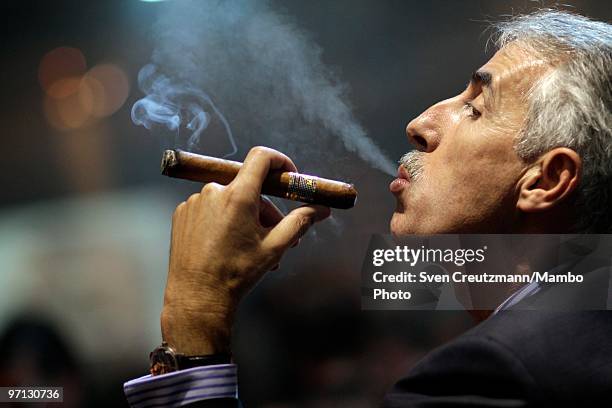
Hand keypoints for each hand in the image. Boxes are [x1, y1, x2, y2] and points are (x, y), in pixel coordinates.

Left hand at [161, 146, 330, 354]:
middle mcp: (214, 192)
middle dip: (266, 208)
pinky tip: (225, 246)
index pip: (262, 157)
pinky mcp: (182, 214)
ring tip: (250, 248)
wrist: (197, 297)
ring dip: (245, 217)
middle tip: (275, 234)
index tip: (289, 177)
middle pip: (249, 187)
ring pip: (229, 200)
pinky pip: (209, 208)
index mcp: (239, 196)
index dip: (280, 162)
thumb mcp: (275, 247)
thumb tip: (322, 209)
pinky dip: (222, 220)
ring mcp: (195, 202)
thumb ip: (300, 222)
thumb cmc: (236, 273)